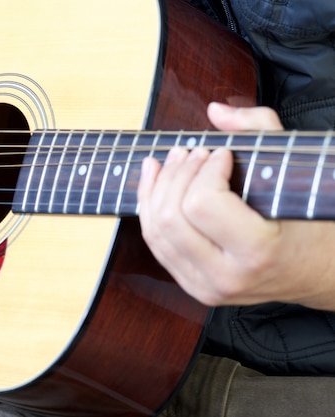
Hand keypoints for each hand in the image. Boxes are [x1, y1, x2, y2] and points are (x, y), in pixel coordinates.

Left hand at [137, 103, 334, 308]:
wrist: (318, 272)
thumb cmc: (311, 222)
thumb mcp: (295, 170)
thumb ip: (258, 128)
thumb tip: (213, 110)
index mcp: (256, 252)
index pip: (202, 204)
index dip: (205, 171)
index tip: (222, 155)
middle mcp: (225, 276)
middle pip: (170, 218)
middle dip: (176, 174)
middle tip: (192, 152)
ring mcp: (203, 286)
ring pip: (155, 231)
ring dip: (156, 188)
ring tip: (172, 160)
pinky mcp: (190, 285)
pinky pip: (155, 243)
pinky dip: (150, 207)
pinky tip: (156, 181)